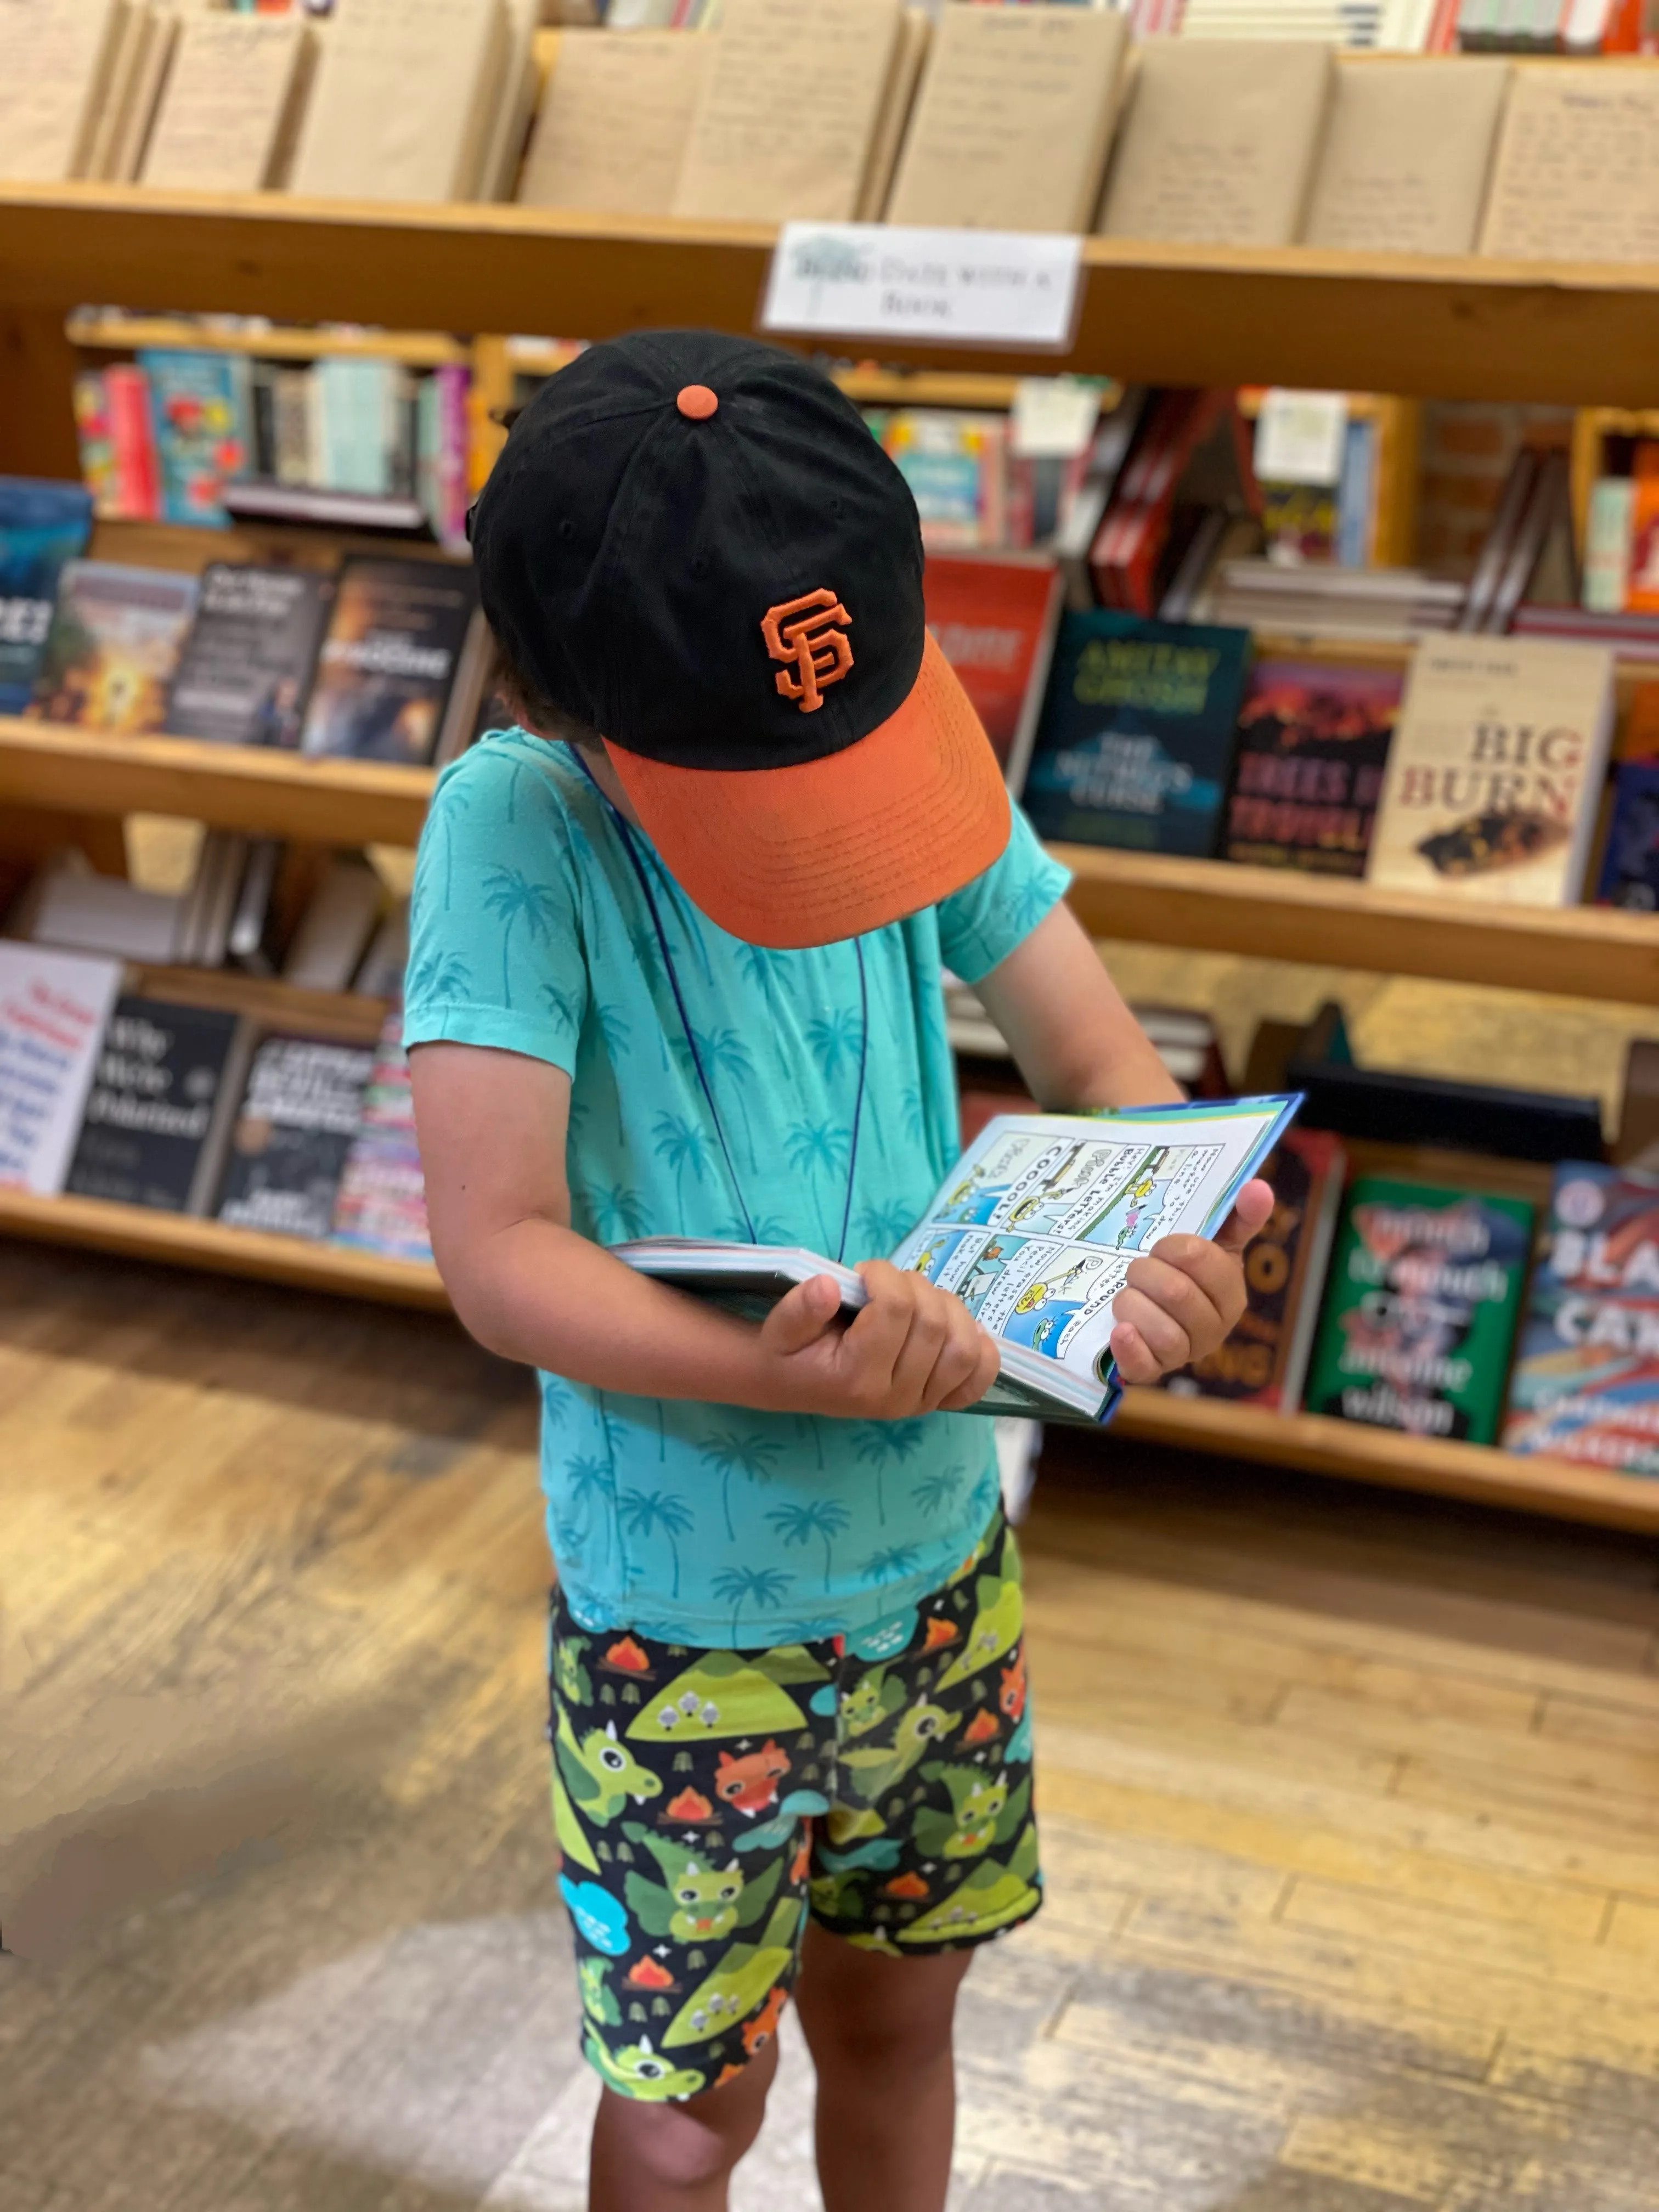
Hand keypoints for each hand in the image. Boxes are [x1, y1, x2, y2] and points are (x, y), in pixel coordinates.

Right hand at [757, 1258, 999, 1419]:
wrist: (788, 1383)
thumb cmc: (787, 1350)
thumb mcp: (779, 1327)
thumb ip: (799, 1308)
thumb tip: (828, 1285)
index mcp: (857, 1378)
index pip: (895, 1311)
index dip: (884, 1276)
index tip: (863, 1271)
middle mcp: (894, 1398)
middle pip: (933, 1324)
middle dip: (913, 1287)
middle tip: (885, 1284)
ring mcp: (920, 1403)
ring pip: (962, 1346)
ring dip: (946, 1308)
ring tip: (914, 1299)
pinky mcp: (935, 1400)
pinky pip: (978, 1376)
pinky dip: (980, 1347)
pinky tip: (959, 1326)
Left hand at [1108, 1178, 1274, 1386]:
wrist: (1155, 1315)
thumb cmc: (1186, 1275)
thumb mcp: (1214, 1244)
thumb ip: (1238, 1217)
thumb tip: (1259, 1187)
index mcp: (1232, 1296)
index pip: (1200, 1259)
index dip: (1172, 1247)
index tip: (1162, 1247)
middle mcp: (1213, 1330)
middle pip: (1176, 1293)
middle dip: (1146, 1272)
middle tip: (1138, 1269)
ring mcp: (1184, 1354)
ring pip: (1159, 1327)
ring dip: (1132, 1301)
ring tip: (1128, 1294)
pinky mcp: (1151, 1371)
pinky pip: (1143, 1366)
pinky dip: (1129, 1346)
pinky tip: (1120, 1330)